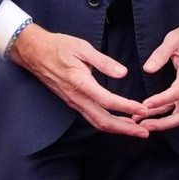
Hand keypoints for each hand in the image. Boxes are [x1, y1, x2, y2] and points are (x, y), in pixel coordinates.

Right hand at [10, 24, 150, 137]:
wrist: (34, 52)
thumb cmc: (58, 47)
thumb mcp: (83, 48)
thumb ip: (103, 62)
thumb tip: (123, 73)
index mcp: (81, 83)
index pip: (108, 101)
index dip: (127, 107)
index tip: (143, 110)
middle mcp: (76, 98)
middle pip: (103, 121)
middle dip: (125, 129)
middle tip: (144, 132)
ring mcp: (73, 102)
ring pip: (97, 122)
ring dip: (117, 128)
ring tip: (135, 130)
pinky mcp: (72, 102)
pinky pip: (91, 117)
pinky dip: (107, 122)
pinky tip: (117, 121)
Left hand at [134, 10, 178, 130]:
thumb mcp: (174, 38)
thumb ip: (160, 54)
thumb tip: (148, 69)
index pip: (177, 93)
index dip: (161, 101)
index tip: (145, 105)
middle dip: (165, 124)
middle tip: (144, 125)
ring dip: (162, 121)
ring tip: (141, 122)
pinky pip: (178, 105)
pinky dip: (164, 112)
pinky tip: (149, 113)